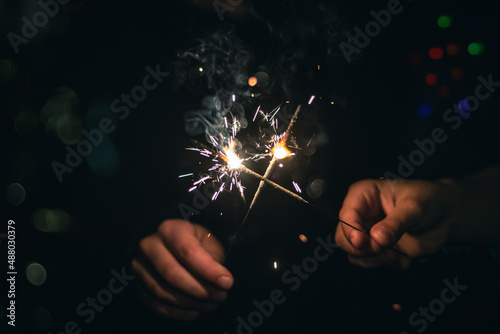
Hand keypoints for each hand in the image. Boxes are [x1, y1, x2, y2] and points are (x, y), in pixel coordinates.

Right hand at [132, 219, 233, 319]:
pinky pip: (155, 304)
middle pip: (171, 273)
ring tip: (211, 304)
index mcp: (170, 229)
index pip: (187, 251)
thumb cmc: (194, 242)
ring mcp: (139, 266)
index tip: (227, 282)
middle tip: (220, 296)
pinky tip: (195, 311)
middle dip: (200, 290)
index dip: (208, 270)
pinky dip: (177, 312)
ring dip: (191, 303)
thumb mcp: (207, 241)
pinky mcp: (137, 285)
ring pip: (162, 292)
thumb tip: (221, 281)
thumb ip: (213, 258)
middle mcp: (149, 245)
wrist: (169, 244)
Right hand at [335, 179, 458, 268]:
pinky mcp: (378, 249)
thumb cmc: (427, 200)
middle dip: (362, 249)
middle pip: (344, 238)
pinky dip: (388, 265)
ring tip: (397, 255)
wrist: (445, 214)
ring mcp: (368, 234)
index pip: (347, 215)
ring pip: (355, 255)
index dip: (351, 230)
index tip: (362, 242)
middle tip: (382, 251)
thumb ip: (396, 223)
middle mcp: (361, 215)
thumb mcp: (414, 207)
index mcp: (363, 196)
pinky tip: (404, 258)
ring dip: (376, 260)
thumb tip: (378, 238)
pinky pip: (372, 263)